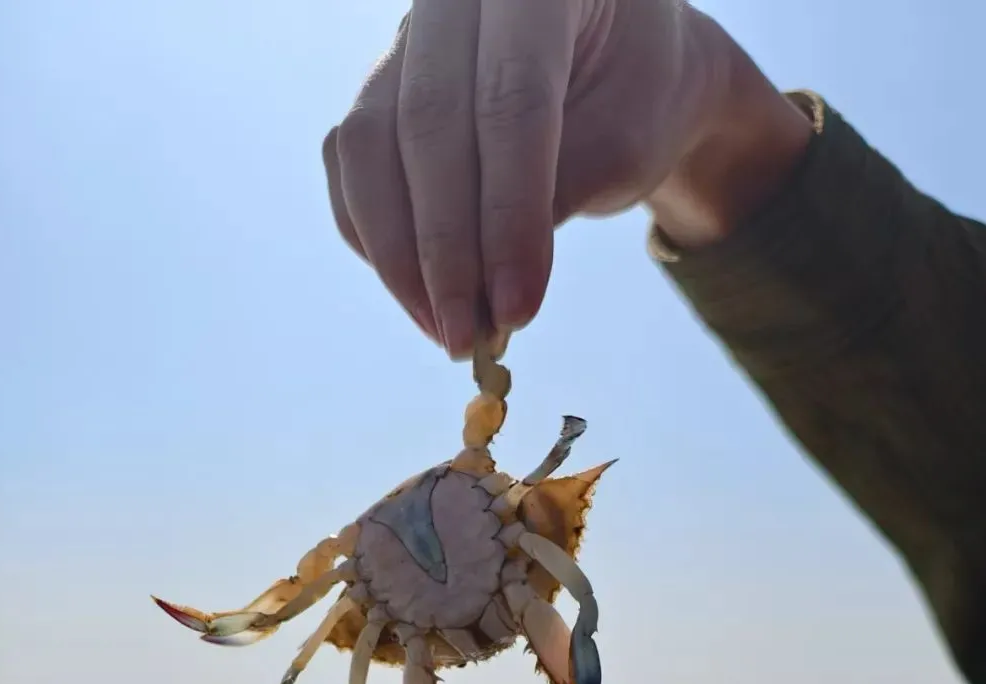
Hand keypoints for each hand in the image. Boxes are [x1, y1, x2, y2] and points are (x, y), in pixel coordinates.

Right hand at [322, 1, 809, 356]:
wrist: (620, 65)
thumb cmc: (635, 98)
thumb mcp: (627, 141)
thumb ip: (561, 193)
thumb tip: (492, 296)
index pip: (510, 103)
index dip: (508, 215)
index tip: (516, 309)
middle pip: (426, 126)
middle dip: (446, 252)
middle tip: (467, 339)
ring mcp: (405, 41)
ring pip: (367, 149)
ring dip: (400, 258)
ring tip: (447, 332)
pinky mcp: (378, 90)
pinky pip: (349, 170)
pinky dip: (377, 242)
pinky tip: (420, 297)